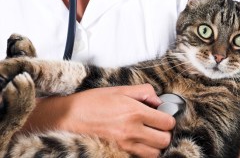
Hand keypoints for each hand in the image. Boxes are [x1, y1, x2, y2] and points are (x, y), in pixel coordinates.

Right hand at [22, 84, 175, 157]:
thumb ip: (143, 91)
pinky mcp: (119, 152)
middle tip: (158, 125)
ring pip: (155, 153)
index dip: (169, 118)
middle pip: (164, 140)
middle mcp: (132, 130)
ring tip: (150, 134)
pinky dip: (145, 151)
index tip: (164, 115)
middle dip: (165, 132)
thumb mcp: (119, 89)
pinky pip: (140, 157)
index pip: (166, 122)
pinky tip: (140, 141)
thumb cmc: (93, 101)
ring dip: (157, 144)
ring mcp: (125, 144)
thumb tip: (158, 100)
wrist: (70, 117)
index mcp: (134, 111)